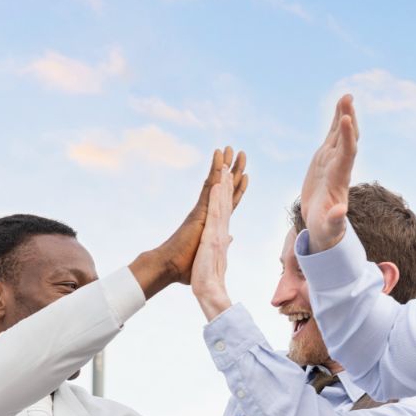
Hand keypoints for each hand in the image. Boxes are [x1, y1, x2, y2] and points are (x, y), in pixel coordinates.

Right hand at [130, 145, 248, 297]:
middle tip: (241, 152)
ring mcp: (204, 209)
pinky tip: (219, 156)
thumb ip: (220, 243)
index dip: (238, 188)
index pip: (229, 202)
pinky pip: (210, 186)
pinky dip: (215, 170)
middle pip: (226, 188)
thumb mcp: (210, 253)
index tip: (245, 174)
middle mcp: (208, 212)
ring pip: (218, 182)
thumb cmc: (184, 267)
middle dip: (234, 170)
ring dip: (224, 164)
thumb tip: (231, 237)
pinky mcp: (200, 209)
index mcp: (213, 223)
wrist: (169, 267)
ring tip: (230, 147)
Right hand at [299, 95, 358, 251]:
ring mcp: (332, 161)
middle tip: (348, 98)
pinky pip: (332, 137)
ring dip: (344, 115)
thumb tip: (340, 213)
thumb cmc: (326, 230)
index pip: (346, 154)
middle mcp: (339, 167)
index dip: (347, 137)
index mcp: (339, 179)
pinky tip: (340, 107)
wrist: (324, 227)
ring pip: (341, 135)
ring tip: (347, 96)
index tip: (346, 119)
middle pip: (347, 139)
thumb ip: (335, 220)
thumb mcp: (329, 228)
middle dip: (348, 120)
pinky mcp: (325, 160)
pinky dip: (337, 122)